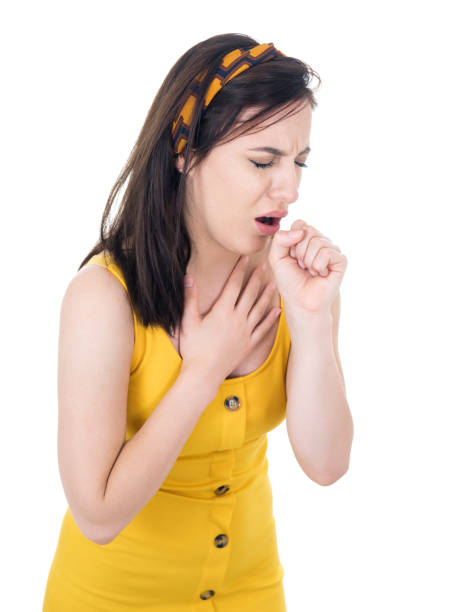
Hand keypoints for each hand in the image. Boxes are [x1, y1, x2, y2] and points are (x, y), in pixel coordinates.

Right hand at [178, 255, 280, 381]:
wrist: (204, 374)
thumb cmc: (193, 348)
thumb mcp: (188, 321)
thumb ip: (190, 298)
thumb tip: (188, 277)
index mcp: (222, 311)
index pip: (233, 285)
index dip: (240, 270)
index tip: (245, 258)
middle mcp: (237, 319)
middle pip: (250, 294)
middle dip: (257, 278)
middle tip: (264, 266)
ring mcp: (245, 332)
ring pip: (259, 309)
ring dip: (267, 296)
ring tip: (274, 284)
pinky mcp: (249, 344)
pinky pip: (263, 329)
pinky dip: (271, 319)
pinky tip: (277, 311)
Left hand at [268, 219, 346, 314]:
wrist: (300, 302)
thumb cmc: (289, 282)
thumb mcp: (276, 257)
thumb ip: (280, 238)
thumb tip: (301, 231)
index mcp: (306, 239)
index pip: (299, 224)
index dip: (291, 241)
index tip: (291, 257)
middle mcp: (320, 242)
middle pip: (308, 231)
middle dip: (299, 251)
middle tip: (302, 266)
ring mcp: (331, 250)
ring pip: (317, 241)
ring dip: (308, 261)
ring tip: (311, 272)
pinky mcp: (341, 260)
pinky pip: (327, 252)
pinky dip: (319, 265)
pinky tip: (321, 274)